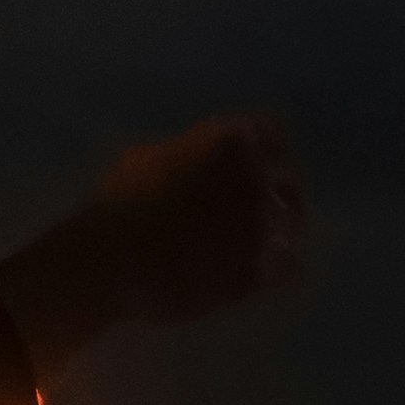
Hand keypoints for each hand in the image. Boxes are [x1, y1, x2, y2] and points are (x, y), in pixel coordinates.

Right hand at [16, 115, 306, 354]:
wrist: (112, 261)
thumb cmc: (120, 203)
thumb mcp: (150, 157)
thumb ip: (189, 152)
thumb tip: (196, 160)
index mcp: (233, 140)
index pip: (270, 135)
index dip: (261, 152)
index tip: (252, 166)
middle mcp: (258, 177)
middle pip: (285, 179)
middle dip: (272, 191)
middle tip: (252, 208)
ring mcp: (264, 225)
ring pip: (292, 222)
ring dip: (277, 228)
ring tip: (256, 240)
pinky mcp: (260, 269)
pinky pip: (288, 264)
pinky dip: (276, 264)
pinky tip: (258, 268)